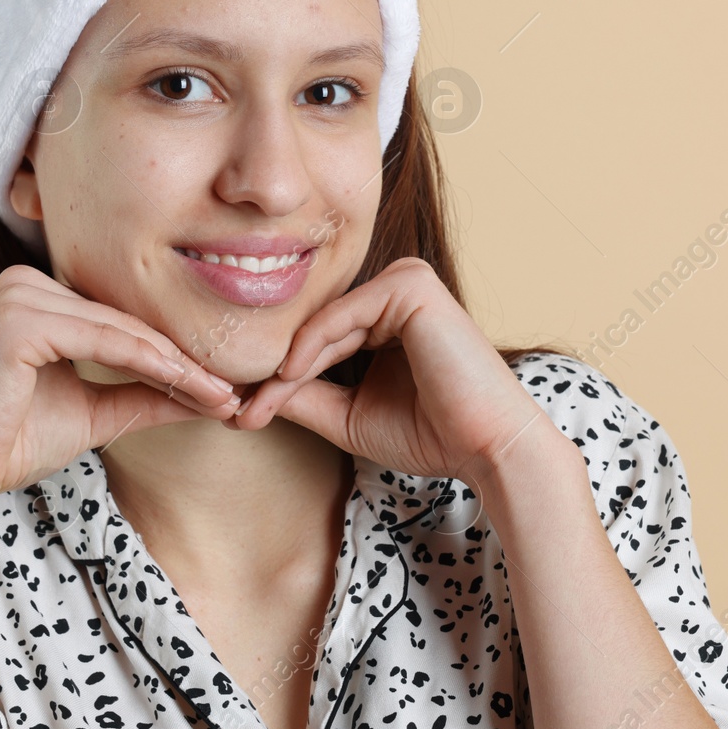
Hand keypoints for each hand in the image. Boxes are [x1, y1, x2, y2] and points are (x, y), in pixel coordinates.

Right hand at [0, 265, 240, 507]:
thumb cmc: (10, 441)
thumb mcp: (94, 413)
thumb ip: (145, 396)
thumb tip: (210, 397)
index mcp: (38, 296)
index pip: (122, 323)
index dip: (177, 357)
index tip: (226, 389)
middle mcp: (26, 282)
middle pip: (126, 322)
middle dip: (185, 361)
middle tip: (235, 393)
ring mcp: (19, 295)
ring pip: (122, 329)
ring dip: (176, 364)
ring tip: (221, 395)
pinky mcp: (19, 319)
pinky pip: (102, 339)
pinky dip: (148, 362)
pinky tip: (185, 382)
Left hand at [227, 258, 563, 481]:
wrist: (486, 447)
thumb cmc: (429, 434)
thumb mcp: (348, 415)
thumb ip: (302, 397)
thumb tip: (246, 395)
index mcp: (386, 317)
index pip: (318, 340)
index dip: (278, 379)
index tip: (244, 416)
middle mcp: (395, 291)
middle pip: (315, 330)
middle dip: (275, 375)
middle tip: (241, 413)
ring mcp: (405, 281)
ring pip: (322, 323)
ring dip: (288, 366)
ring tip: (261, 405)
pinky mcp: (410, 285)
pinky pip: (341, 314)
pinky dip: (311, 345)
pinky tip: (289, 376)